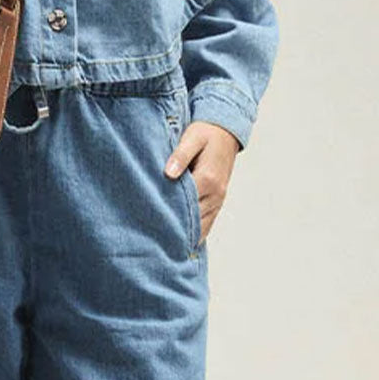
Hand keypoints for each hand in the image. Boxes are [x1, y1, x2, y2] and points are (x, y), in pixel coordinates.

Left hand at [164, 121, 240, 243]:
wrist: (226, 130)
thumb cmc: (206, 133)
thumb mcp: (192, 137)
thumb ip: (180, 155)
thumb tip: (168, 173)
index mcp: (207, 179)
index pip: (186, 205)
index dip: (170, 217)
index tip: (153, 228)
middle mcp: (215, 193)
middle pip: (194, 221)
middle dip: (177, 231)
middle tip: (155, 245)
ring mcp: (218, 199)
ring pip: (203, 226)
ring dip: (187, 236)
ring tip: (166, 249)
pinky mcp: (218, 200)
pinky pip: (208, 223)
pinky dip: (197, 233)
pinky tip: (184, 242)